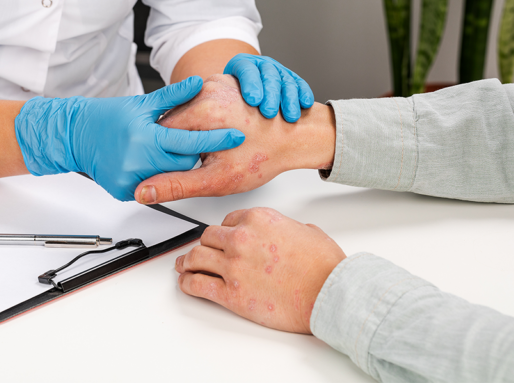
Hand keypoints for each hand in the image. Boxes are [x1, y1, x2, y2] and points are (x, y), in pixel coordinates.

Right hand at [14, 76, 244, 200]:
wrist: (75, 135)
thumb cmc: (107, 117)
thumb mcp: (142, 104)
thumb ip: (173, 97)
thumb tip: (198, 83)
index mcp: (146, 138)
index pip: (191, 142)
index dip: (217, 139)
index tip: (237, 136)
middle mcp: (139, 161)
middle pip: (184, 164)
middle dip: (192, 154)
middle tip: (193, 143)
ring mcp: (131, 179)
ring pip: (170, 176)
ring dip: (174, 165)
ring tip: (167, 151)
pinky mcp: (125, 191)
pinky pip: (152, 186)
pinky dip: (156, 175)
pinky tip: (151, 163)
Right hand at [135, 75, 334, 203]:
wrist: (296, 137)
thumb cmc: (265, 156)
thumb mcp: (216, 179)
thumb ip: (176, 184)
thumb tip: (144, 191)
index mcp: (203, 110)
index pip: (161, 132)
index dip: (164, 153)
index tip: (175, 165)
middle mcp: (209, 89)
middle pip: (173, 119)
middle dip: (180, 141)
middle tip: (201, 159)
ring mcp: (218, 81)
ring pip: (187, 108)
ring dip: (192, 128)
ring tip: (213, 146)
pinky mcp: (225, 79)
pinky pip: (202, 100)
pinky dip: (205, 116)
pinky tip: (220, 132)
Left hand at [175, 207, 345, 333]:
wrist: (329, 294)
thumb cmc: (324, 267)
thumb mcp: (307, 231)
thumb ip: (288, 228)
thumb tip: (287, 233)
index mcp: (259, 218)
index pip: (228, 220)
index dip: (224, 231)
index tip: (221, 238)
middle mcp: (241, 238)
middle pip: (208, 237)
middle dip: (205, 245)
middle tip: (201, 251)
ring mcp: (233, 266)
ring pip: (196, 258)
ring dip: (187, 261)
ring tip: (184, 265)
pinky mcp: (230, 294)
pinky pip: (197, 285)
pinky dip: (187, 284)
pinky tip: (186, 283)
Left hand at [224, 54, 313, 122]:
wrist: (244, 96)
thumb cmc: (229, 102)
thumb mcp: (219, 96)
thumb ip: (215, 102)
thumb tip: (206, 122)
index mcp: (241, 66)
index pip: (246, 70)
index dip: (250, 84)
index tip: (252, 101)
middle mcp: (261, 66)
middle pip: (268, 75)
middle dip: (270, 94)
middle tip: (269, 113)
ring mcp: (278, 71)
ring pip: (286, 80)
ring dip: (289, 99)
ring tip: (290, 117)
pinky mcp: (292, 79)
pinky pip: (300, 84)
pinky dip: (303, 93)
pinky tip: (305, 104)